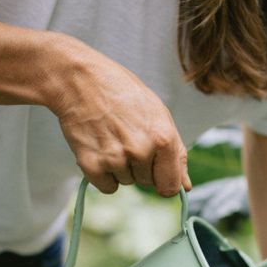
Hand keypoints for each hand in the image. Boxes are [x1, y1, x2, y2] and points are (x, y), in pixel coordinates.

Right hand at [44, 34, 190, 196]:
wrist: (81, 80)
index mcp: (162, 138)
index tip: (157, 172)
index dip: (164, 180)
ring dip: (120, 168)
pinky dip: (103, 173)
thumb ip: (176, 152)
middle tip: (127, 137)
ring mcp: (115, 159)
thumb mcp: (159, 114)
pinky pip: (107, 186)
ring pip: (126, 182)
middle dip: (140, 167)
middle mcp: (140, 152)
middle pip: (147, 183)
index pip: (170, 186)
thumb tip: (185, 186)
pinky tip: (100, 148)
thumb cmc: (122, 93)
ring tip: (112, 138)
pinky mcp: (91, 165)